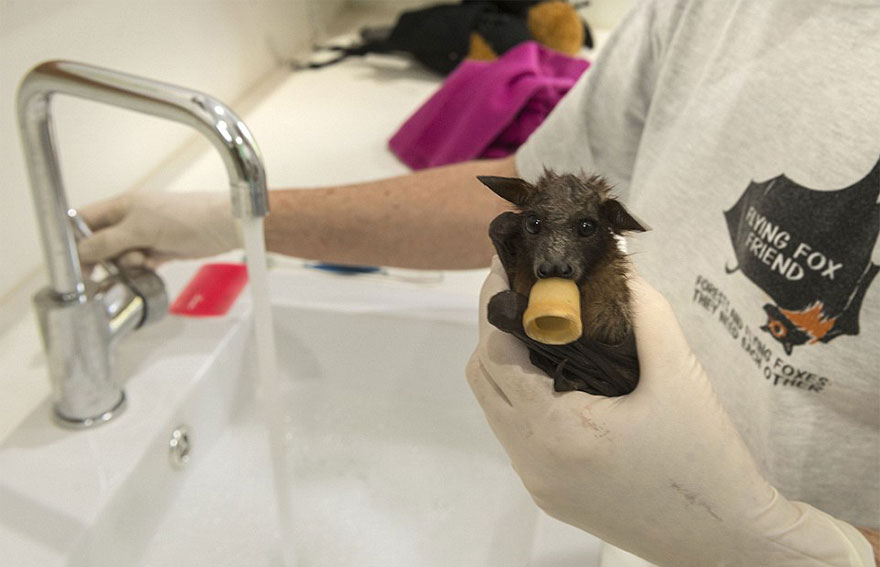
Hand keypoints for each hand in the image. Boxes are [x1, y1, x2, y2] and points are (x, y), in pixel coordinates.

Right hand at [77, 190, 239, 267]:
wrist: (222, 226)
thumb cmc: (185, 217)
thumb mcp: (139, 229)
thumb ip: (107, 241)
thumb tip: (81, 251)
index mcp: (121, 206)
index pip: (85, 220)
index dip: (75, 240)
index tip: (73, 261)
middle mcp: (131, 219)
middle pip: (101, 242)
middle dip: (101, 257)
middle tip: (102, 272)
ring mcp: (146, 235)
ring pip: (120, 256)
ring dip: (124, 264)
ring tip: (140, 261)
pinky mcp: (161, 250)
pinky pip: (140, 263)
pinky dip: (141, 269)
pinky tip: (150, 266)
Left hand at [466, 257, 873, 566]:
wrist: (723, 538)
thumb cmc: (705, 458)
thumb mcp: (679, 375)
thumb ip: (645, 312)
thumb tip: (618, 267)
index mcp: (556, 430)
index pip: (496, 354)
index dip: (496, 304)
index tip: (508, 265)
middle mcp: (532, 459)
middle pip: (483, 378)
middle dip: (494, 328)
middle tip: (523, 289)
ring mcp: (536, 480)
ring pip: (495, 406)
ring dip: (505, 363)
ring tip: (538, 324)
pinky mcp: (547, 493)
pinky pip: (515, 432)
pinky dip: (521, 395)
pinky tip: (554, 372)